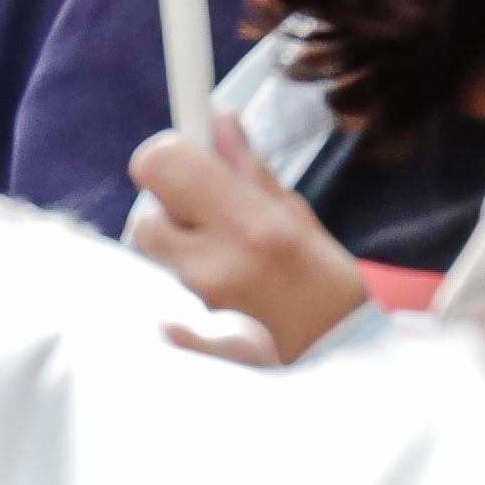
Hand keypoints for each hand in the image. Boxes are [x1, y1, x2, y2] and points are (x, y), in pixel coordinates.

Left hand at [122, 114, 371, 365]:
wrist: (341, 363)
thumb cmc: (327, 289)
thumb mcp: (299, 219)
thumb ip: (249, 172)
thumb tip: (218, 121)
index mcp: (251, 224)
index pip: (160, 165)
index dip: (166, 157)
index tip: (184, 160)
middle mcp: (217, 264)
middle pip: (144, 217)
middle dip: (168, 213)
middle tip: (206, 222)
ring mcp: (197, 311)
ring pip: (153, 262)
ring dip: (175, 255)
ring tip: (220, 267)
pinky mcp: (185, 346)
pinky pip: (155, 307)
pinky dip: (172, 300)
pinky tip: (213, 302)